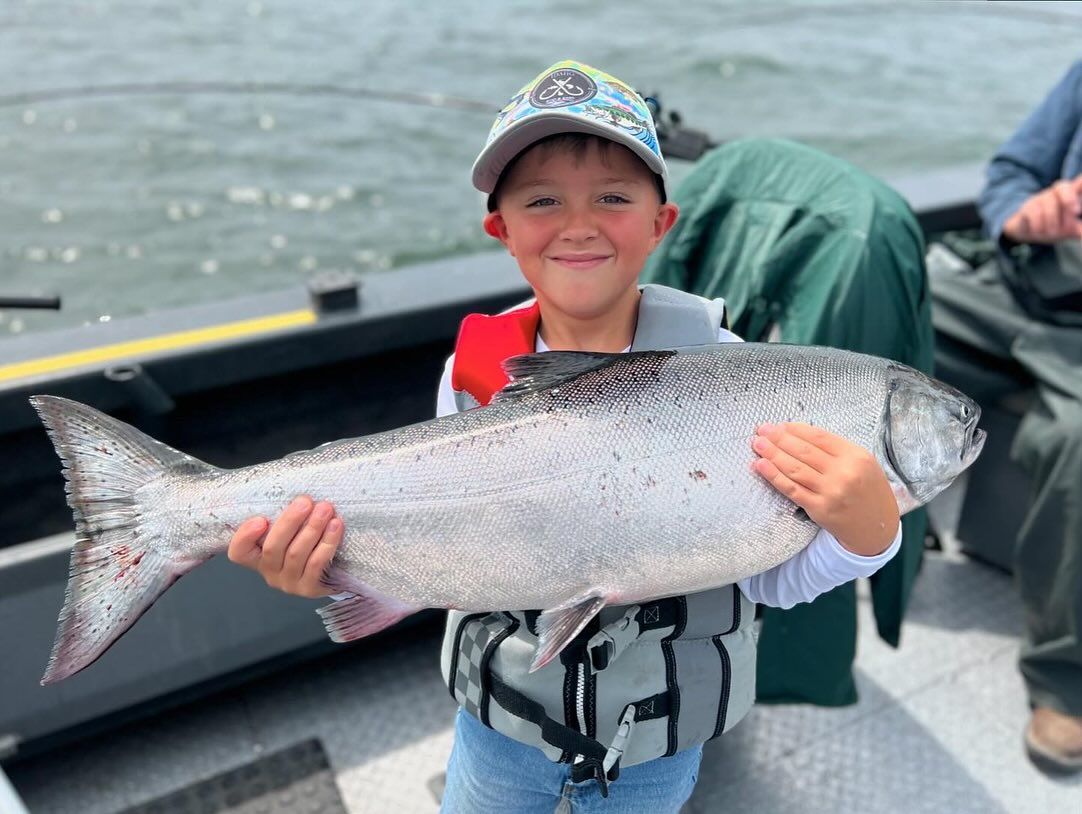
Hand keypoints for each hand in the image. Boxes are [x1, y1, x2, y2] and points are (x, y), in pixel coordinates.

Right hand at [227, 496, 343, 597]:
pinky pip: (316, 564)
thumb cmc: (307, 540)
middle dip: (290, 522)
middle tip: (305, 502)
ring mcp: (289, 582)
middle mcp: (270, 572)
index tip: (261, 519)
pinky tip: (336, 526)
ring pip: (296, 554)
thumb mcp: (291, 529)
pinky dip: (326, 543)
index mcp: (258, 556)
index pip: (239, 552)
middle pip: (272, 548)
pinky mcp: (309, 589)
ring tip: (325, 509)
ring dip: (312, 528)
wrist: (334, 568)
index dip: (244, 537)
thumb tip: (295, 495)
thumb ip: (284, 517)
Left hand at [752, 422, 898, 556]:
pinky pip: (791, 489)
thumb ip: (836, 449)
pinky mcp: (819, 509)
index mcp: (855, 456)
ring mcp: (830, 492)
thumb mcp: (862, 463)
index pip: (818, 436)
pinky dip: (773, 476)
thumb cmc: (866, 490)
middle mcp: (843, 472)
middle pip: (803, 451)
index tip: (778, 425)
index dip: (795, 429)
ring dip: (772, 454)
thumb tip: (797, 434)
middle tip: (761, 430)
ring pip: (794, 468)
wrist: (877, 528)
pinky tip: (760, 465)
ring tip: (757, 444)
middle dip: (778, 438)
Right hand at [1002, 176, 1081, 243]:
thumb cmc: (1052, 226)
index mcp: (1070, 196)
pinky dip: (1039, 225)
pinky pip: (1034, 213)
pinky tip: (1039, 231)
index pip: (1078, 185)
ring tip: (1052, 233)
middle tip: (1076, 212)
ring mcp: (1040, 199)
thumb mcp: (1068, 229)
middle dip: (1069, 198)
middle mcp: (1054, 194)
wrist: (1026, 230)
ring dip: (1052, 223)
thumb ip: (1078, 230)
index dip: (1081, 181)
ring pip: (1049, 206)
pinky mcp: (1027, 207)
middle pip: (1062, 187)